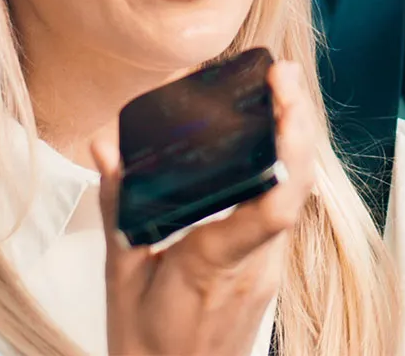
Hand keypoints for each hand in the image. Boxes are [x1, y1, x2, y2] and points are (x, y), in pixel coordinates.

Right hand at [91, 60, 318, 355]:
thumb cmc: (148, 346)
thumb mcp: (120, 276)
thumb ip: (119, 207)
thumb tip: (106, 145)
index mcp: (214, 263)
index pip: (269, 208)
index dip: (287, 151)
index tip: (281, 100)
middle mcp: (254, 263)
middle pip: (296, 188)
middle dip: (299, 126)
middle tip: (284, 75)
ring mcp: (268, 267)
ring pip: (299, 196)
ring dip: (298, 141)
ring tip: (284, 89)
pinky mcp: (269, 268)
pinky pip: (288, 208)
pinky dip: (288, 165)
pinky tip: (276, 133)